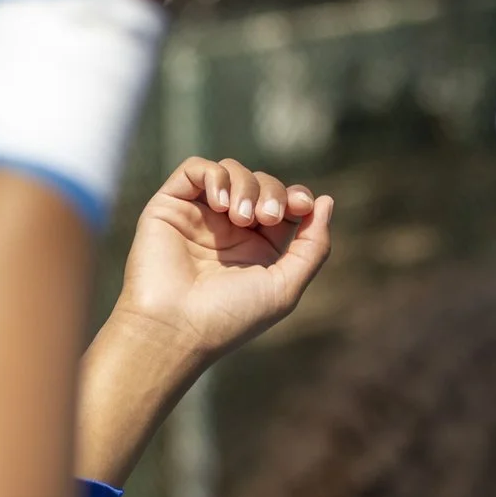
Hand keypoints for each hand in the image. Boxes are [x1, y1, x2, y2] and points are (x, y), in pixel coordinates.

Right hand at [74, 156, 331, 485]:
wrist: (174, 328)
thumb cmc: (229, 317)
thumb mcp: (285, 286)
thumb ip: (312, 246)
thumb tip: (326, 201)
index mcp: (256, 248)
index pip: (284, 204)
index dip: (297, 197)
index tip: (301, 205)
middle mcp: (226, 230)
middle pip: (262, 182)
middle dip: (272, 192)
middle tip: (265, 217)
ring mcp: (198, 216)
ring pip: (231, 171)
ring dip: (246, 185)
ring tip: (240, 215)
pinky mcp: (169, 206)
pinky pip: (196, 168)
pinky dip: (215, 176)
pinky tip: (219, 204)